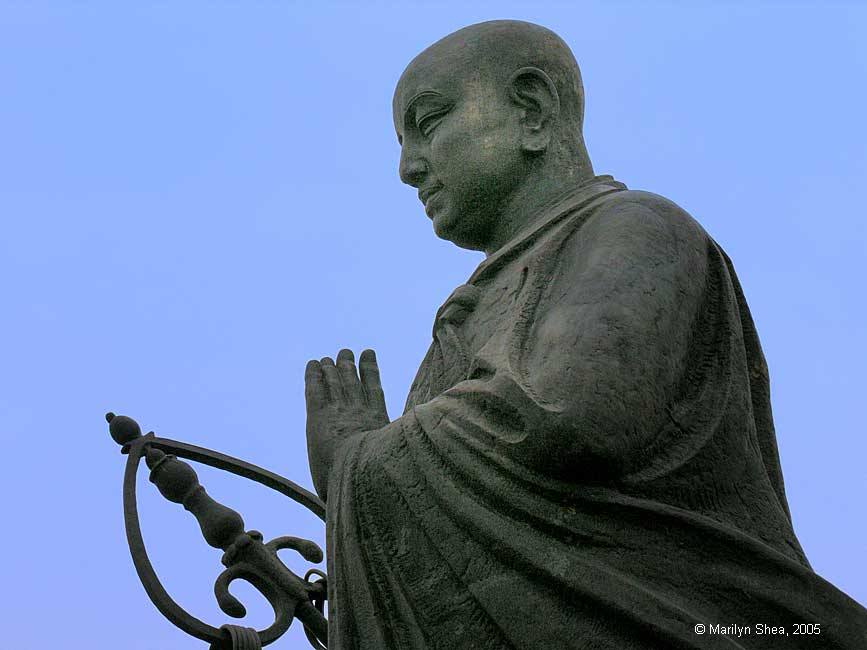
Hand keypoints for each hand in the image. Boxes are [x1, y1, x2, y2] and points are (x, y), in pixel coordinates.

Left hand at [305, 349, 388, 499]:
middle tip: (346, 352)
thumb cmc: (377, 479)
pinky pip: (315, 390)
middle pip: (352, 381)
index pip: (373, 389)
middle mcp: (359, 410)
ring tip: (330, 356)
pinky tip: (312, 365)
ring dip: (332, 367)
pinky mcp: (318, 416)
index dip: (370, 369)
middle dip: (348, 365)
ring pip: (335, 382)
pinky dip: (313, 375)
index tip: (368, 353)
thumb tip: (421, 468)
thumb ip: (398, 452)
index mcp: (378, 420)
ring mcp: (339, 411)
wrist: (360, 476)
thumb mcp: (395, 461)